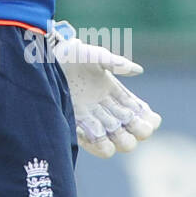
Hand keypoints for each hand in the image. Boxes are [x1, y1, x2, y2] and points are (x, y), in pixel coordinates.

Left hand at [52, 22, 161, 158]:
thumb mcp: (95, 55)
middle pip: (130, 132)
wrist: (45, 60)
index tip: (149, 120)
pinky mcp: (74, 123)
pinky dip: (94, 142)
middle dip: (135, 133)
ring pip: (111, 140)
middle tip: (132, 127)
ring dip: (116, 141)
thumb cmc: (72, 54)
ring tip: (112, 136)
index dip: (148, 120)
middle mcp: (106, 109)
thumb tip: (138, 70)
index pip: (140, 113)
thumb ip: (115, 62)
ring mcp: (91, 118)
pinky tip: (93, 134)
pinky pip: (88, 141)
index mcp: (116, 93)